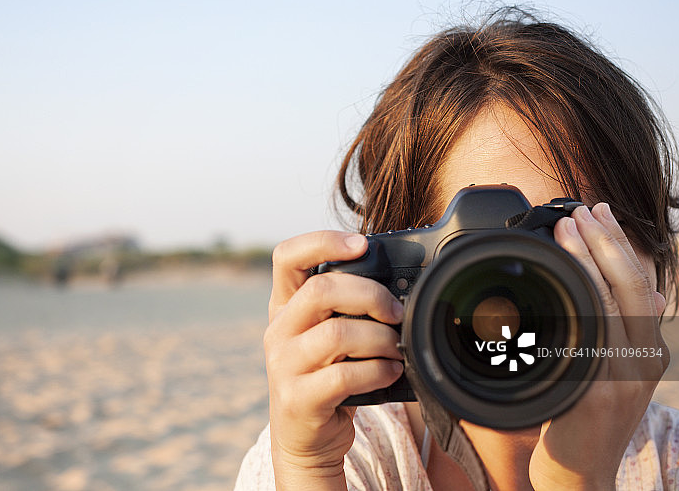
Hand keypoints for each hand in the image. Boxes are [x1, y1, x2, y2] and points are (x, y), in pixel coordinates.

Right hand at [264, 231, 403, 489]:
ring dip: (379, 339)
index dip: (322, 241)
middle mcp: (278, 331)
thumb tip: (401, 284)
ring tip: (397, 348)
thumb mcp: (327, 335)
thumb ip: (347, 308)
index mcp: (285, 305)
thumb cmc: (328, 375)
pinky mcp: (298, 399)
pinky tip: (391, 372)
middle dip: (369, 295)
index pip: (287, 256)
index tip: (361, 244)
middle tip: (396, 311)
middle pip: (320, 290)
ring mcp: (283, 366)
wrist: (306, 438)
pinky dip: (377, 371)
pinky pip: (343, 376)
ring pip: (336, 334)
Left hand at [529, 203, 668, 489]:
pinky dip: (572, 304)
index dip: (621, 246)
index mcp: (645, 353)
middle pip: (629, 289)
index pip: (639, 287)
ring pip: (607, 306)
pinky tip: (556, 280)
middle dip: (605, 243)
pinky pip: (583, 340)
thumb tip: (639, 292)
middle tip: (581, 210)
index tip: (601, 213)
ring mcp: (616, 379)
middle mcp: (639, 363)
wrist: (582, 478)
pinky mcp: (590, 396)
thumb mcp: (614, 374)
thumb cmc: (589, 423)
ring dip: (586, 263)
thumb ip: (621, 334)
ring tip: (567, 229)